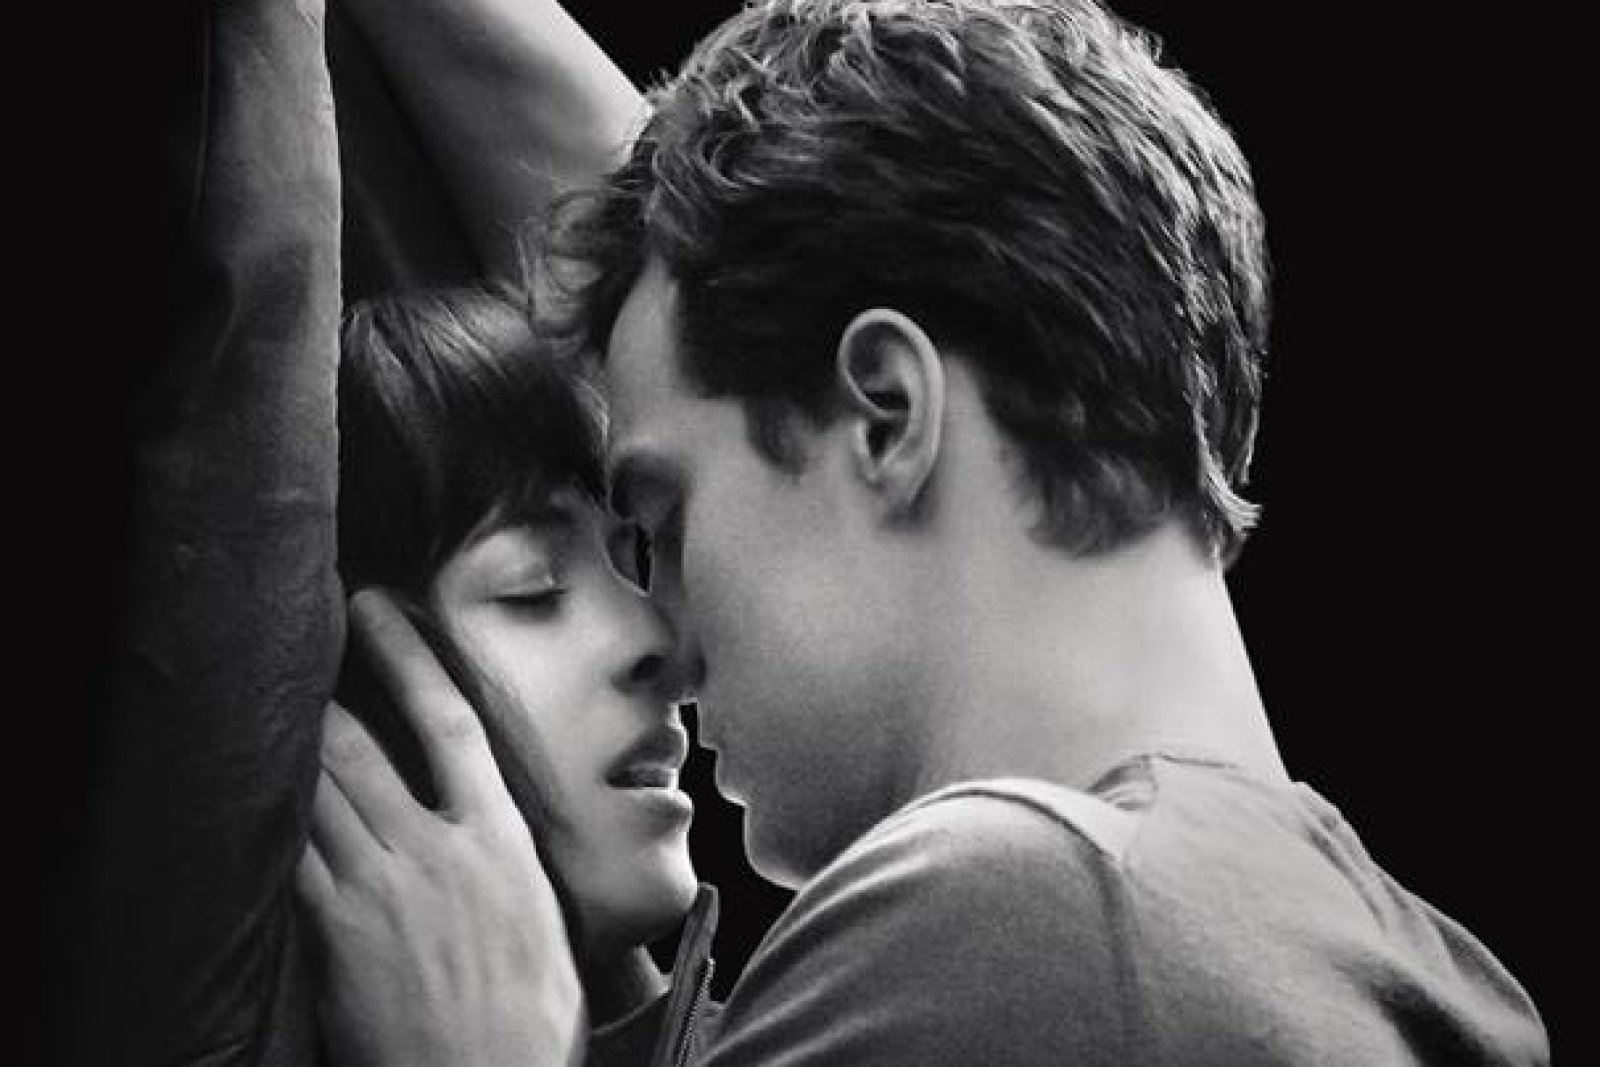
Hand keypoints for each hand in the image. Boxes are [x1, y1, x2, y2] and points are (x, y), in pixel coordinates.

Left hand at [295, 588, 584, 1066]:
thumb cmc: (531, 1021)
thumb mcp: (544, 922)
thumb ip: (509, 865)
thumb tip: (495, 832)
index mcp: (499, 839)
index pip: (447, 720)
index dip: (406, 655)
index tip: (376, 609)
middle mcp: (435, 849)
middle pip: (356, 746)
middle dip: (318, 695)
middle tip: (294, 655)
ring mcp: (378, 887)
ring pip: (314, 793)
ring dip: (289, 752)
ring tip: (264, 716)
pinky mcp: (334, 932)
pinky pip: (289, 855)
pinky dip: (271, 821)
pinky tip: (255, 801)